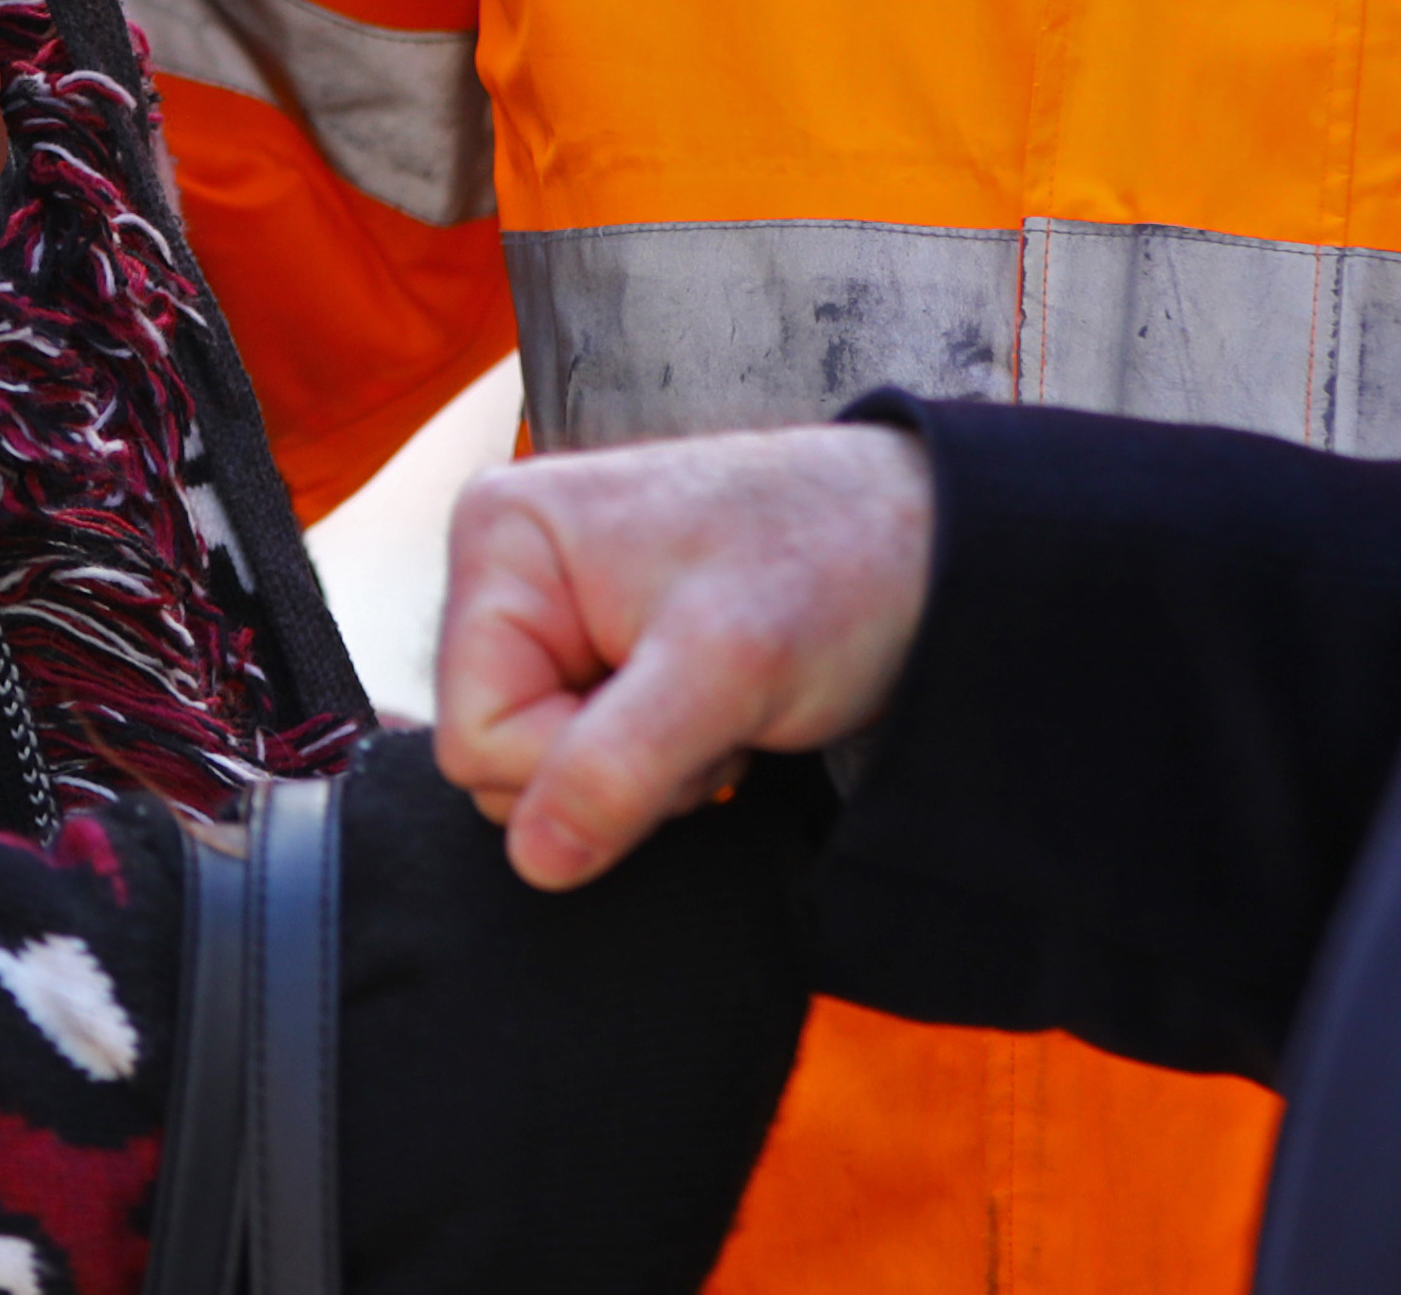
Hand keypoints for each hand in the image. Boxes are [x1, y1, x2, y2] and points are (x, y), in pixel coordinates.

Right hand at [434, 423, 932, 891]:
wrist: (926, 543)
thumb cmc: (834, 561)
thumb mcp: (726, 668)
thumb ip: (616, 767)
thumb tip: (534, 860)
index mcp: (502, 539)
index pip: (474, 737)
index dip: (573, 765)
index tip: (677, 711)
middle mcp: (510, 572)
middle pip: (501, 760)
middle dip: (615, 769)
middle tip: (708, 704)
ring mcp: (555, 615)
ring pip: (551, 772)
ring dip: (648, 770)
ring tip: (721, 698)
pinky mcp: (600, 655)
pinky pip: (592, 760)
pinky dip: (664, 761)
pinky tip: (716, 709)